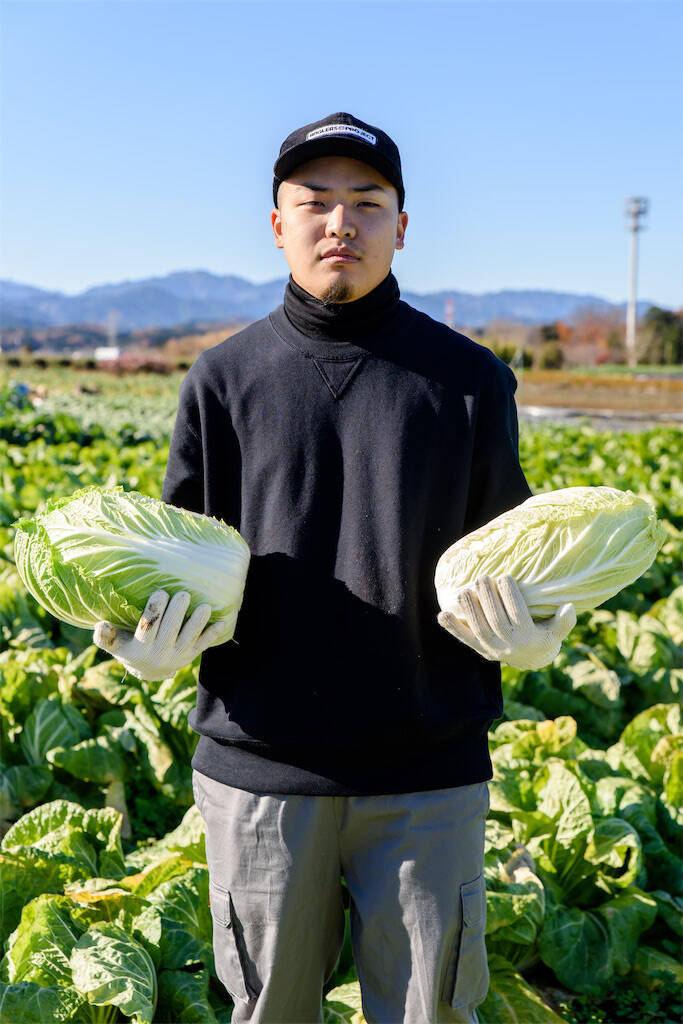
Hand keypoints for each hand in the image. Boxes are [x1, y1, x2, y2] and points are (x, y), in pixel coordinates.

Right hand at [93, 589, 233, 680]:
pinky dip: (212, 634)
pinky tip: (222, 622)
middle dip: (178, 612)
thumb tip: (101, 624)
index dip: (154, 610)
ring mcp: (177, 656)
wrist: (149, 671)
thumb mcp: (114, 645)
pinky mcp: (190, 656)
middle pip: (170, 630)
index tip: (160, 591)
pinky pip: (202, 645)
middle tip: (183, 594)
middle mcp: (159, 654)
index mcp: (139, 649)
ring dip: (198, 623)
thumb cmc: (129, 647)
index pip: (147, 627)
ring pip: (189, 638)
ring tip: (205, 606)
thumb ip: (104, 637)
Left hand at [437, 574, 575, 670]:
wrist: (530, 660)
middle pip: (495, 619)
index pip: (518, 614)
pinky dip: (453, 627)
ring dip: (469, 609)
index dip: (510, 595)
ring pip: (478, 628)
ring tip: (464, 590)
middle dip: (487, 597)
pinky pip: (464, 639)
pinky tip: (443, 614)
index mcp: (528, 638)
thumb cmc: (544, 636)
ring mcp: (491, 648)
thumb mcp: (557, 631)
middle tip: (482, 577)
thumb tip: (569, 607)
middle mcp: (509, 645)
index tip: (505, 577)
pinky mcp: (478, 649)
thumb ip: (564, 621)